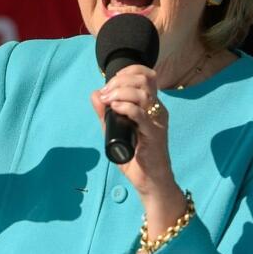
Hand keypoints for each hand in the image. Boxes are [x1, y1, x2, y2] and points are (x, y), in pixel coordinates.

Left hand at [89, 65, 184, 229]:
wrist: (150, 182)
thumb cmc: (136, 158)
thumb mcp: (115, 131)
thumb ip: (105, 114)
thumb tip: (95, 94)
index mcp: (151, 106)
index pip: (147, 75)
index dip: (128, 71)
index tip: (110, 82)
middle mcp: (157, 110)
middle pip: (144, 79)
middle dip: (120, 80)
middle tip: (106, 93)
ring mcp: (157, 121)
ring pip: (142, 93)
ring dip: (120, 92)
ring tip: (108, 100)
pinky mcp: (154, 134)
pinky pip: (140, 113)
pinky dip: (125, 106)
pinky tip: (115, 108)